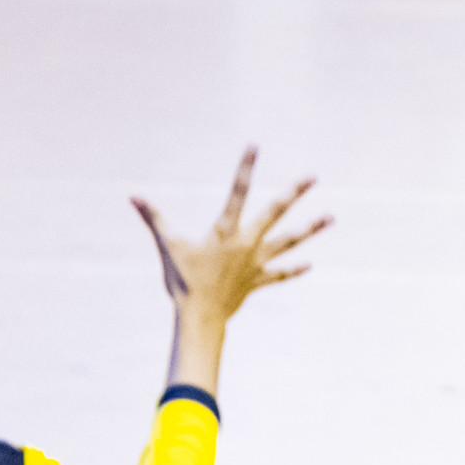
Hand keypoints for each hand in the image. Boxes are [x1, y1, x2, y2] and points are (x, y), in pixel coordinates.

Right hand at [131, 147, 330, 329]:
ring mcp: (256, 261)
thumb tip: (134, 197)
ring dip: (310, 229)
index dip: (245, 168)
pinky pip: (280, 274)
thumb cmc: (182, 281)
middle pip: (276, 212)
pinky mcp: (259, 280)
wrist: (200, 317)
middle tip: (313, 176)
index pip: (237, 191)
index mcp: (226, 230)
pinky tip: (309, 264)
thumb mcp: (167, 247)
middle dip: (294, 193)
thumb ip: (154, 219)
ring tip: (330, 218)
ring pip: (289, 241)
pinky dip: (293, 270)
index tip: (254, 147)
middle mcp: (247, 243)